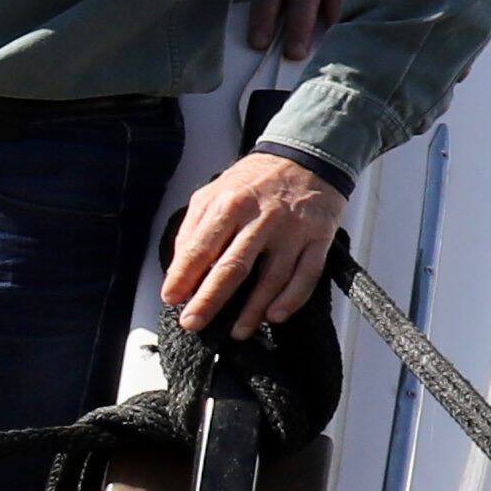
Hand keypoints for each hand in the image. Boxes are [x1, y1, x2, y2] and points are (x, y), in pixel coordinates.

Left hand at [165, 149, 348, 336]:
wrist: (307, 158)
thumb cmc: (254, 181)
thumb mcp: (213, 192)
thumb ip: (195, 228)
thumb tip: (180, 267)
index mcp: (230, 205)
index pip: (201, 246)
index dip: (183, 275)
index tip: (171, 298)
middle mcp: (262, 219)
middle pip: (233, 266)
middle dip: (210, 299)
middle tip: (193, 323)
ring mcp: (293, 231)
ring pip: (272, 277)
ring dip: (253, 309)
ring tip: (236, 332)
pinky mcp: (319, 239)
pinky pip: (307, 275)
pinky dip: (292, 299)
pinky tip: (275, 316)